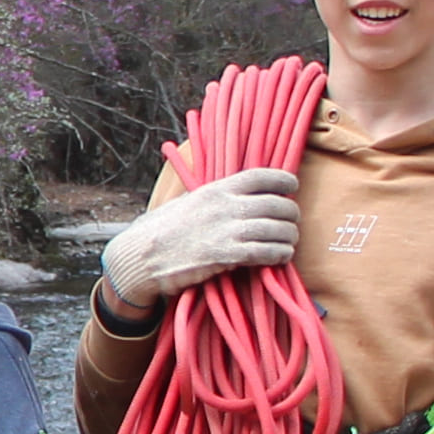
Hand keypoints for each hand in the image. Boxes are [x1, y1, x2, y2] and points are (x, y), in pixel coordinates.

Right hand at [98, 168, 297, 321]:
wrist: (141, 255)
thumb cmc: (162, 229)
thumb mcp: (187, 201)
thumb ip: (214, 197)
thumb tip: (236, 194)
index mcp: (217, 188)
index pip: (263, 176)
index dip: (285, 181)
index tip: (292, 188)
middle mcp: (225, 206)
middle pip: (277, 205)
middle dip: (291, 215)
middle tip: (291, 223)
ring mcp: (226, 231)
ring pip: (277, 230)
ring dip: (288, 238)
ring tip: (288, 243)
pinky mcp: (225, 256)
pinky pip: (266, 253)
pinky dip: (279, 255)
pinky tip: (280, 257)